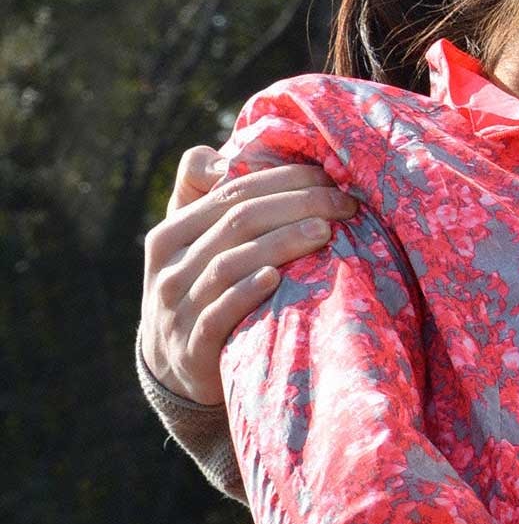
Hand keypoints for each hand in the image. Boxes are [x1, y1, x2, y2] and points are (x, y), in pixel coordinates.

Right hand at [139, 145, 355, 403]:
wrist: (176, 366)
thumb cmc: (201, 287)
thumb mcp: (194, 242)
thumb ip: (206, 196)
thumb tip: (224, 157)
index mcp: (171, 234)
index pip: (232, 192)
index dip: (284, 178)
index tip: (331, 176)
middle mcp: (168, 268)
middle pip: (238, 222)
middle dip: (297, 205)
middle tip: (344, 203)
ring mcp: (177, 308)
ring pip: (230, 263)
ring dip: (281, 243)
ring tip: (325, 231)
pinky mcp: (191, 347)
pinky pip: (218, 313)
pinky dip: (247, 292)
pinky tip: (277, 277)